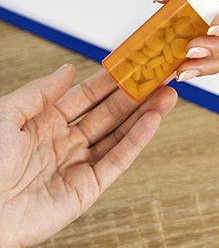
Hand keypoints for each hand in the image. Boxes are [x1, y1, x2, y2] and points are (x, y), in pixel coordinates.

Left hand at [0, 64, 176, 246]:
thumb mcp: (8, 114)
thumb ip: (42, 91)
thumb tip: (68, 69)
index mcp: (45, 123)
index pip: (86, 96)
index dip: (110, 81)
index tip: (131, 66)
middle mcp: (65, 142)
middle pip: (108, 114)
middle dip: (135, 96)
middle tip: (158, 78)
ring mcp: (77, 165)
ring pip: (118, 135)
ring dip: (144, 115)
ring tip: (166, 96)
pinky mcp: (86, 189)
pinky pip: (116, 160)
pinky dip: (136, 140)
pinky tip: (152, 120)